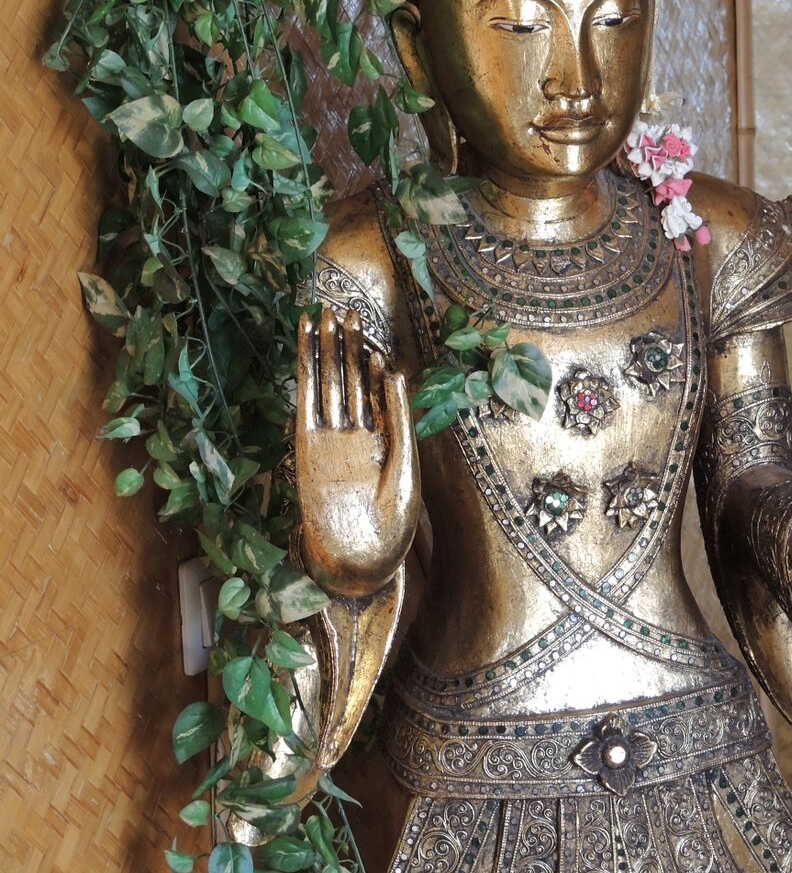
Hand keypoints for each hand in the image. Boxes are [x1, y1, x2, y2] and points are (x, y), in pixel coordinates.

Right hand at [296, 307, 419, 598]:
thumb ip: (399, 418)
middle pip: (349, 380)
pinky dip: (304, 373)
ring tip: (321, 316)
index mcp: (382, 440)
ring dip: (324, 351)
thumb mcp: (406, 466)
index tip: (369, 330)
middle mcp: (355, 436)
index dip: (370, 360)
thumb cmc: (393, 526)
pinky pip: (305, 402)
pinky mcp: (308, 447)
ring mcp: (330, 439)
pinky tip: (305, 348)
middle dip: (346, 346)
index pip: (375, 392)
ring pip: (327, 384)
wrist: (362, 563)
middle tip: (342, 309)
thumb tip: (394, 370)